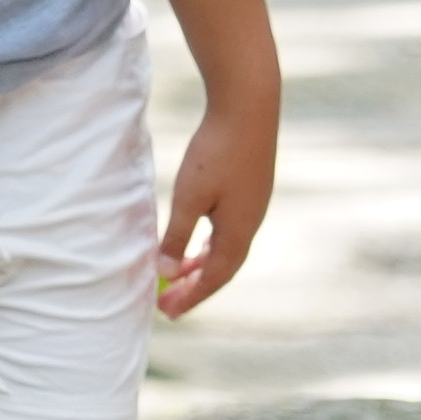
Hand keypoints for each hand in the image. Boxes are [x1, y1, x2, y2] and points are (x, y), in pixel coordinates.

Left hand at [154, 86, 277, 318]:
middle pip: (223, 268)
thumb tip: (166, 273)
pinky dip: (211, 245)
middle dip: (195, 287)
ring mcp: (254, 206)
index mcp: (238, 232)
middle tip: (168, 302)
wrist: (249, 107)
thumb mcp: (189, 197)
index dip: (191, 297)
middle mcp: (251, 224)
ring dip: (203, 266)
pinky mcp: (252, 190)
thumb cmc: (216, 152)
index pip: (214, 278)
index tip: (167, 312)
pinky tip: (198, 238)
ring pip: (227, 250)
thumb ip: (177, 236)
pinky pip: (231, 232)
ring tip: (180, 276)